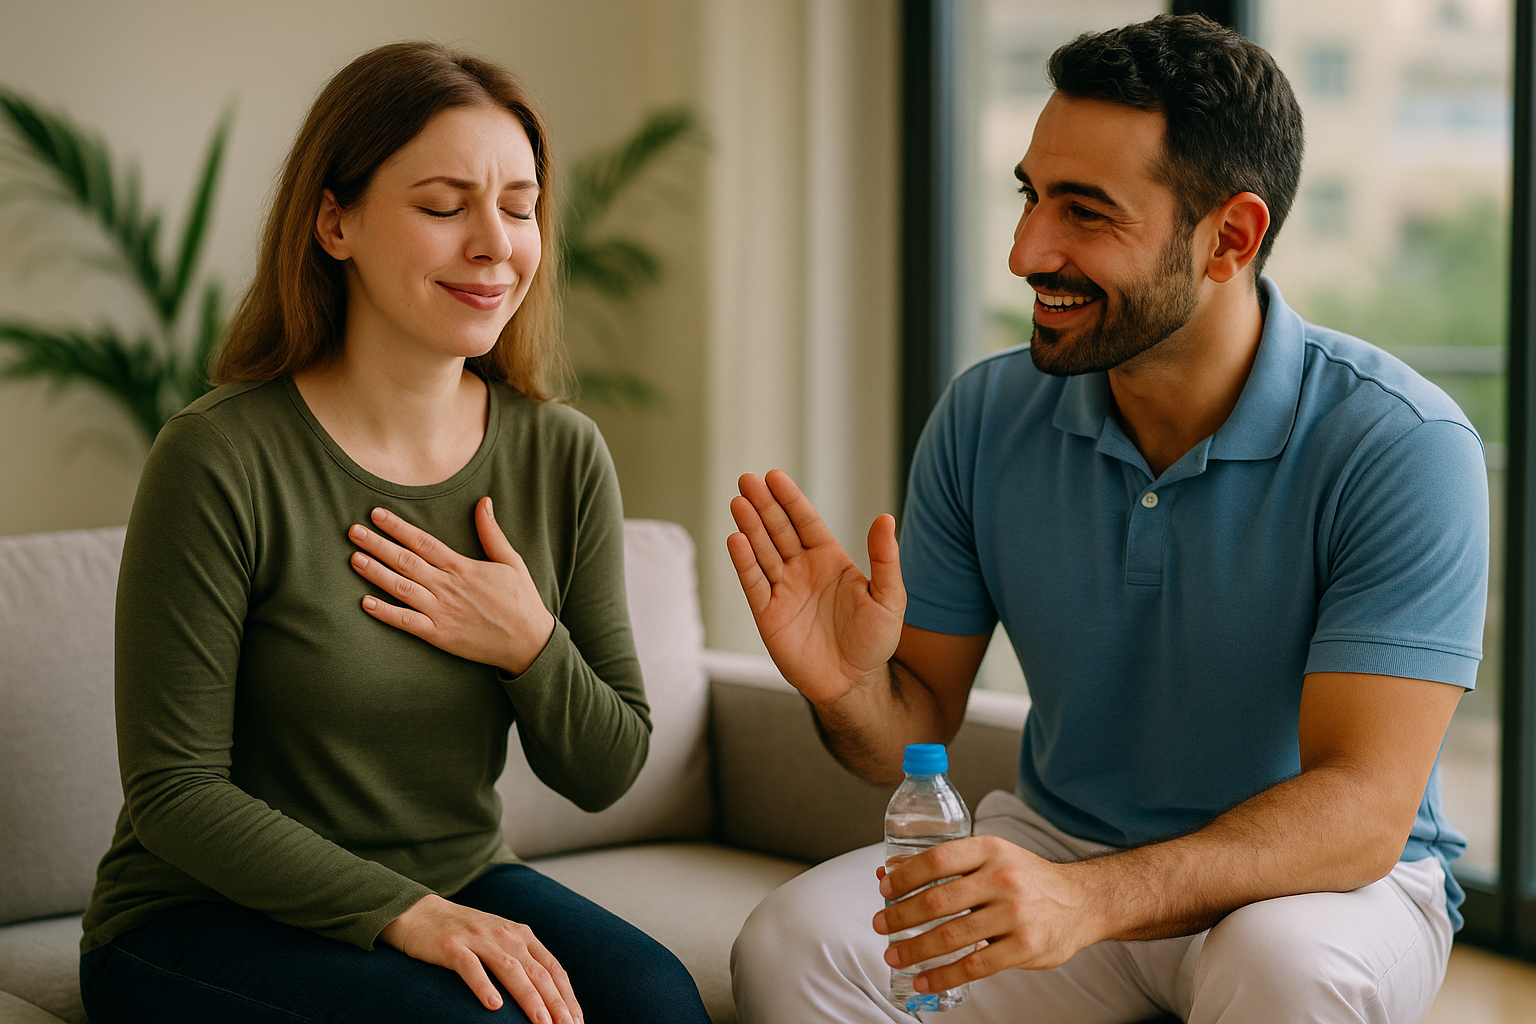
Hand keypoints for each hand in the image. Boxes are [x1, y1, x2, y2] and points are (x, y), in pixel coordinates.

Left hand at [348, 498, 555, 673]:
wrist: (529, 642)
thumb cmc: (520, 600)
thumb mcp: (511, 561)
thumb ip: (492, 533)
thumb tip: (484, 502)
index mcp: (462, 567)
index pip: (423, 542)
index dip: (398, 527)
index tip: (377, 514)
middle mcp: (448, 587)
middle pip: (406, 561)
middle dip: (378, 544)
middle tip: (353, 531)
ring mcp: (441, 612)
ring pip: (402, 588)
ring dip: (376, 573)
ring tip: (354, 558)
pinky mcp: (439, 635)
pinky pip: (407, 622)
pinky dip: (385, 613)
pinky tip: (366, 603)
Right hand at [379, 894, 580, 1022]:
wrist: (421, 913)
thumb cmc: (465, 936)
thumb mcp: (500, 942)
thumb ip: (522, 962)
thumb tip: (549, 996)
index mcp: (521, 935)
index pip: (552, 968)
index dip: (567, 995)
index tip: (577, 1020)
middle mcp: (505, 935)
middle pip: (537, 972)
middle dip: (555, 1002)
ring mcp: (478, 940)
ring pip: (510, 970)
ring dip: (529, 998)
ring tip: (542, 1022)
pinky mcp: (452, 946)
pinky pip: (470, 968)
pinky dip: (484, 986)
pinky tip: (494, 1006)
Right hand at [726, 470, 904, 705]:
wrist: (854, 683)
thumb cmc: (875, 642)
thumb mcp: (889, 597)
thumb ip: (885, 558)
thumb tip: (886, 518)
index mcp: (829, 559)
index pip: (805, 521)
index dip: (789, 499)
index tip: (774, 476)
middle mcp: (802, 570)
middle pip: (777, 529)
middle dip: (763, 504)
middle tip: (747, 479)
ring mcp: (783, 590)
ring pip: (761, 551)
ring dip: (748, 526)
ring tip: (737, 501)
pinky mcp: (768, 614)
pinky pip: (753, 583)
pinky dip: (743, 562)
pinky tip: (735, 539)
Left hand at [873, 836, 1100, 991]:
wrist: (1081, 900)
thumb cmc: (1026, 877)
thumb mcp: (990, 857)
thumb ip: (945, 863)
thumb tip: (892, 870)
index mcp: (990, 850)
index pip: (937, 859)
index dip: (905, 877)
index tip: (884, 890)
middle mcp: (1002, 878)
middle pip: (938, 900)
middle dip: (901, 916)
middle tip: (881, 926)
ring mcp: (1015, 914)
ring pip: (951, 936)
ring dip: (915, 948)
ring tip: (895, 955)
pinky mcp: (1024, 947)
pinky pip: (974, 966)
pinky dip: (943, 976)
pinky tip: (924, 980)